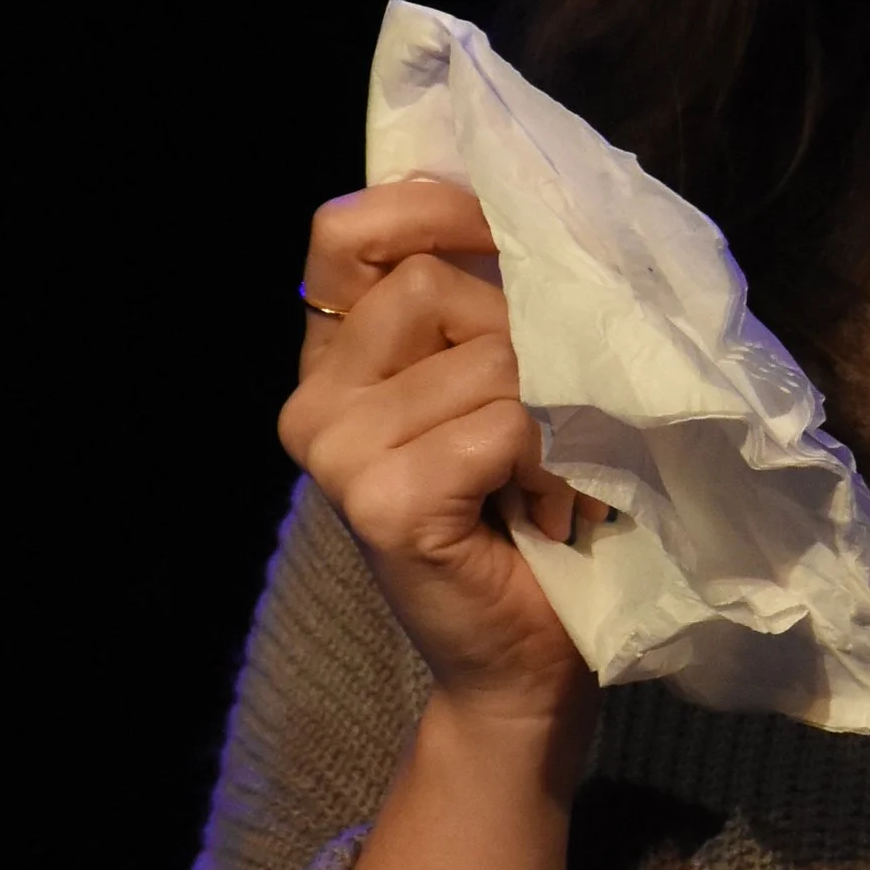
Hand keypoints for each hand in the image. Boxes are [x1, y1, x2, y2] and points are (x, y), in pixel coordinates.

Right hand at [279, 179, 594, 738]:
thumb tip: (524, 207)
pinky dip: (554, 459)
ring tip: (555, 473)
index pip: (345, 233)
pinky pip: (502, 421)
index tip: (513, 237)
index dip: (430, 208)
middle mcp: (314, 402)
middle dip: (524, 334)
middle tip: (554, 417)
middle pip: (433, 283)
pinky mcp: (381, 501)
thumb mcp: (494, 390)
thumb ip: (479, 306)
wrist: (520, 662)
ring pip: (485, 351)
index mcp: (333, 363)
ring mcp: (336, 452)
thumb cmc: (525, 520)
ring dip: (556, 409)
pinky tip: (548, 509)